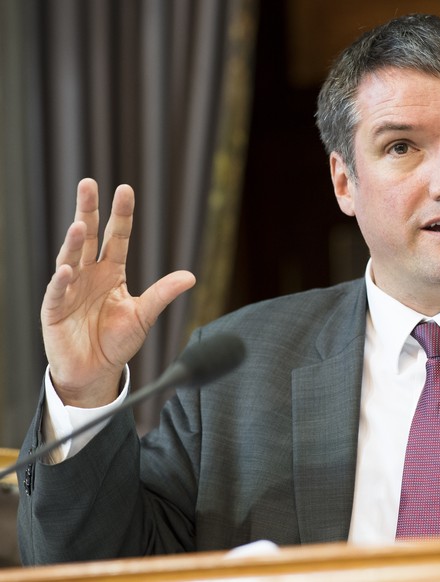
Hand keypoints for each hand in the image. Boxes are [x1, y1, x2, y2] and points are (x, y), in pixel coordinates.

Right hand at [41, 179, 195, 406]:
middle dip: (89, 210)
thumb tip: (191, 276)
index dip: (121, 214)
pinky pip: (57, 292)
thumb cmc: (116, 341)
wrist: (95, 371)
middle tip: (88, 183)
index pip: (117, 237)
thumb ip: (162, 294)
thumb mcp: (144, 315)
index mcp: (112, 272)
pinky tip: (66, 269)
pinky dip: (61, 281)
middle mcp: (89, 274)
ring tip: (80, 224)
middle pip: (89, 236)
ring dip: (74, 241)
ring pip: (71, 258)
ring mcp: (70, 289)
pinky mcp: (54, 310)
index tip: (125, 189)